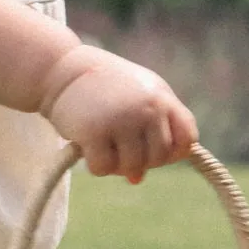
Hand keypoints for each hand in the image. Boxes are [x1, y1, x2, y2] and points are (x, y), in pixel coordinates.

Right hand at [40, 45, 196, 182]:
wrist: (61, 69)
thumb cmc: (100, 86)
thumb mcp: (133, 98)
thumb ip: (146, 133)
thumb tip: (137, 179)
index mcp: (161, 97)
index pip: (187, 138)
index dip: (173, 152)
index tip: (152, 149)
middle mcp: (147, 109)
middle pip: (159, 157)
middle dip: (141, 160)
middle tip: (119, 148)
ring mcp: (122, 121)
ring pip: (132, 167)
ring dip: (116, 165)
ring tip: (103, 146)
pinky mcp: (95, 132)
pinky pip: (104, 168)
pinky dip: (96, 165)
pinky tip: (87, 148)